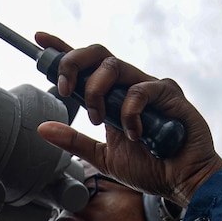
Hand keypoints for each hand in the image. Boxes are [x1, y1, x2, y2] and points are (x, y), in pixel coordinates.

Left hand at [34, 32, 221, 207]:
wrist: (181, 182)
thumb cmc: (150, 167)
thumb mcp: (102, 156)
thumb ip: (74, 141)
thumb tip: (43, 128)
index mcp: (112, 96)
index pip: (86, 66)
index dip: (63, 49)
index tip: (40, 39)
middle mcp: (129, 85)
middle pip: (97, 54)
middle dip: (73, 65)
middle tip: (65, 89)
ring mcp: (150, 86)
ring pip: (113, 66)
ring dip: (96, 92)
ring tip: (101, 120)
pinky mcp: (168, 93)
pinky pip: (140, 90)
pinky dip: (129, 113)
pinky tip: (135, 134)